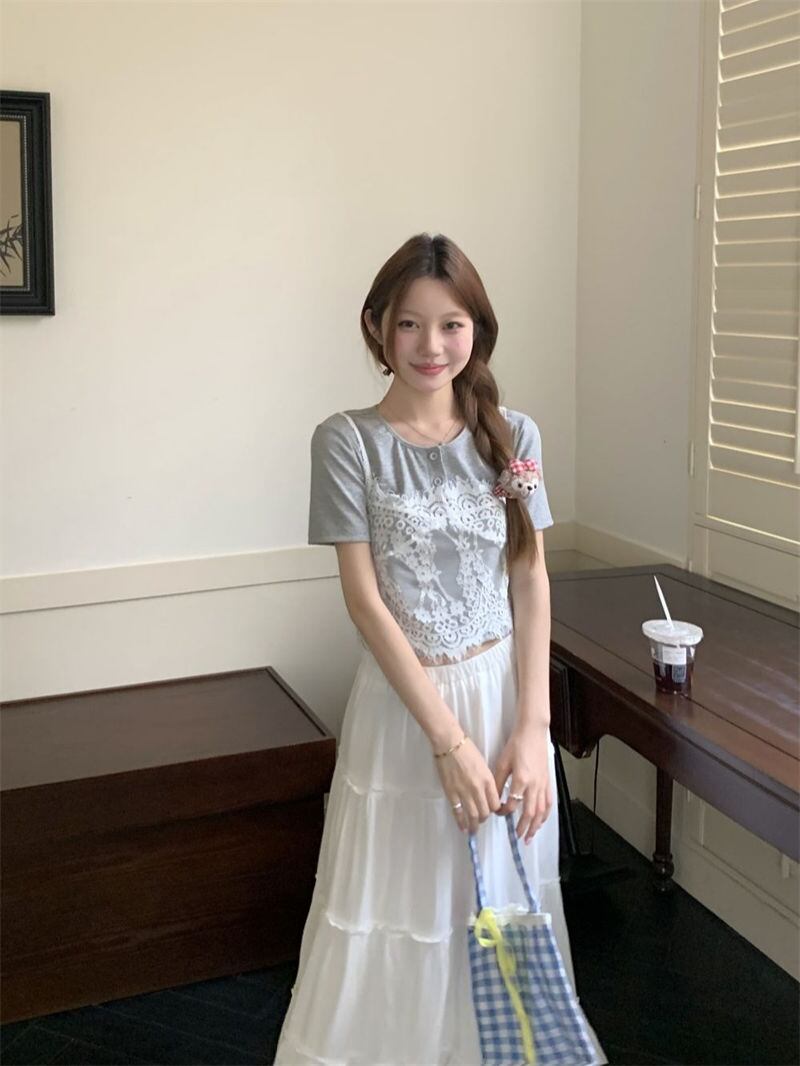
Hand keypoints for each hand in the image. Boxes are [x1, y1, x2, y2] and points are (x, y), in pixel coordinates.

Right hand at [434, 737, 501, 833]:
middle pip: (485, 812)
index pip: (495, 803)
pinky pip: (458, 812)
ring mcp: (464, 792)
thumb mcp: (483, 765)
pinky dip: (461, 822)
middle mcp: (478, 789)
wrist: (449, 743)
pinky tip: (462, 828)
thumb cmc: (467, 750)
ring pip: (473, 816)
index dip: (495, 810)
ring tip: (473, 830)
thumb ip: (486, 781)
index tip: (492, 811)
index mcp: (488, 780)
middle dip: (484, 818)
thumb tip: (486, 794)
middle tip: (482, 820)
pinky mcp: (451, 793)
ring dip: (474, 825)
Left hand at [493, 723, 552, 843]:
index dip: (505, 812)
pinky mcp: (548, 781)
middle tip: (518, 837)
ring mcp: (543, 784)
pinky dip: (546, 814)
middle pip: (530, 813)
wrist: (533, 732)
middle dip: (524, 827)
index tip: (499, 813)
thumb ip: (498, 782)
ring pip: (542, 810)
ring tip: (531, 836)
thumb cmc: (516, 745)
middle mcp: (534, 785)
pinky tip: (541, 820)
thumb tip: (493, 798)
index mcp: (521, 779)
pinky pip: (549, 802)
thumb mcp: (502, 762)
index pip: (513, 804)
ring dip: (536, 825)